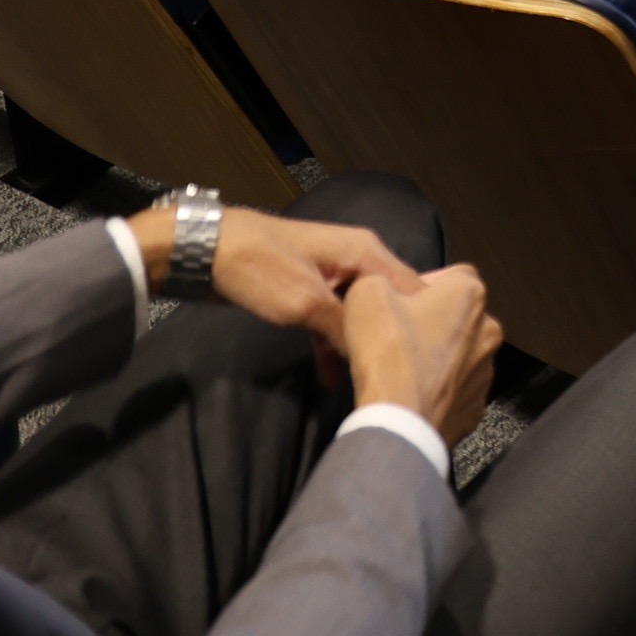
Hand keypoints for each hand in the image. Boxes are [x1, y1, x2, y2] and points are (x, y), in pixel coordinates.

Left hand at [148, 207, 465, 401]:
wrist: (205, 251)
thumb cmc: (258, 268)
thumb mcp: (306, 304)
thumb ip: (345, 329)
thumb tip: (374, 356)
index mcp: (365, 252)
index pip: (413, 288)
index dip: (425, 322)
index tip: (430, 360)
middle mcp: (356, 259)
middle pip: (388, 304)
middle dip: (393, 338)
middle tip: (400, 377)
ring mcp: (332, 273)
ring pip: (360, 315)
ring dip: (359, 346)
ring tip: (368, 384)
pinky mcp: (310, 288)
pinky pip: (334, 319)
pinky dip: (334, 344)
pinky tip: (331, 378)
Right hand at [341, 263, 501, 442]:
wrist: (398, 420)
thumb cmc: (387, 349)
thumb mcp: (367, 292)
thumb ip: (383, 281)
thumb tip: (387, 293)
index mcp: (471, 295)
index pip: (454, 275)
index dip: (424, 284)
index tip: (400, 302)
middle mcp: (489, 332)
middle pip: (459, 318)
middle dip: (433, 324)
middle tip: (398, 337)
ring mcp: (486, 375)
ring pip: (461, 357)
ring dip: (439, 359)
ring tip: (404, 371)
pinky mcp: (475, 411)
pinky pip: (456, 393)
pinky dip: (439, 393)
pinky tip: (414, 396)